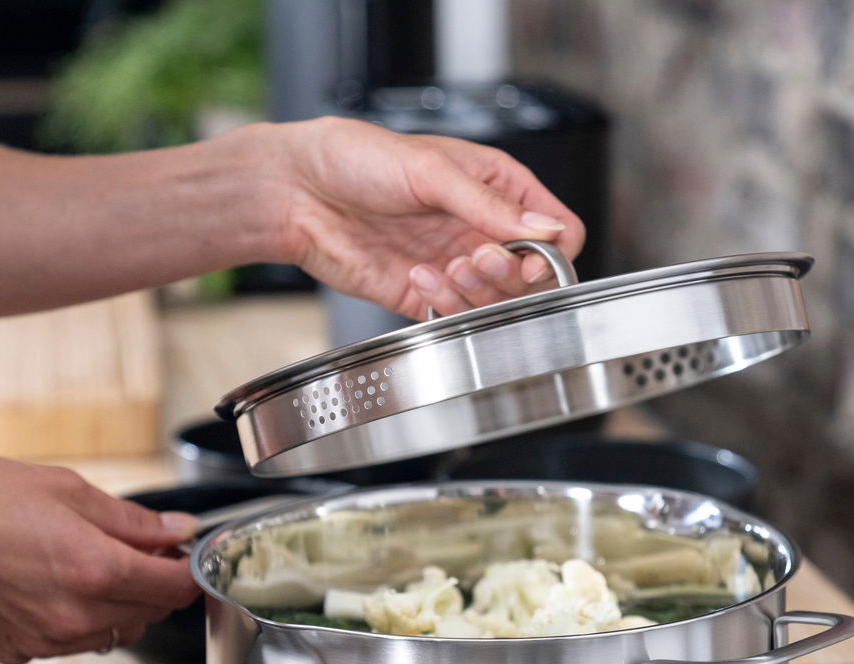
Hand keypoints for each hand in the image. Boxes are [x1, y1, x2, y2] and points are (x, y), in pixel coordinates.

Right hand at [0, 457, 200, 663]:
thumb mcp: (64, 489)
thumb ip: (130, 520)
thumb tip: (176, 531)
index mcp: (97, 571)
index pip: (177, 587)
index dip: (189, 566)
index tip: (183, 549)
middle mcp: (77, 617)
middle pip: (152, 614)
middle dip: (155, 582)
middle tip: (134, 545)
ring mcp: (47, 642)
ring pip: (114, 632)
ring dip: (118, 603)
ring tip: (84, 561)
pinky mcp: (19, 652)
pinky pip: (69, 640)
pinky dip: (74, 617)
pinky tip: (44, 582)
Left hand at [272, 118, 586, 318]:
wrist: (297, 190)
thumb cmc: (356, 158)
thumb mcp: (430, 169)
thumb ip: (489, 204)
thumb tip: (545, 231)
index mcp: (494, 186)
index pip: (556, 228)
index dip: (551, 250)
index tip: (529, 256)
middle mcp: (477, 227)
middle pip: (531, 274)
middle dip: (508, 273)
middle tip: (474, 258)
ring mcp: (452, 263)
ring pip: (495, 301)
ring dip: (476, 291)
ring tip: (445, 268)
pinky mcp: (421, 293)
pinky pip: (453, 315)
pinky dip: (443, 305)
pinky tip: (417, 277)